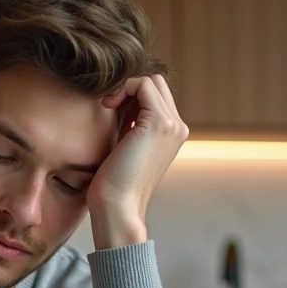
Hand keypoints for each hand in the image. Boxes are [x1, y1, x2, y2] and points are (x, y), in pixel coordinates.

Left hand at [87, 74, 188, 248]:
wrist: (117, 206)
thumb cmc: (114, 183)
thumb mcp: (125, 146)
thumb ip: (130, 124)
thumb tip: (119, 101)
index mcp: (172, 134)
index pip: (156, 95)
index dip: (131, 95)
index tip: (111, 111)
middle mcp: (177, 127)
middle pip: (156, 84)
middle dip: (130, 89)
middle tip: (109, 107)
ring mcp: (172, 125)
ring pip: (150, 81)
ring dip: (126, 88)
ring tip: (109, 107)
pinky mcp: (159, 123)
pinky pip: (143, 84)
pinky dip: (123, 88)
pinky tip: (109, 105)